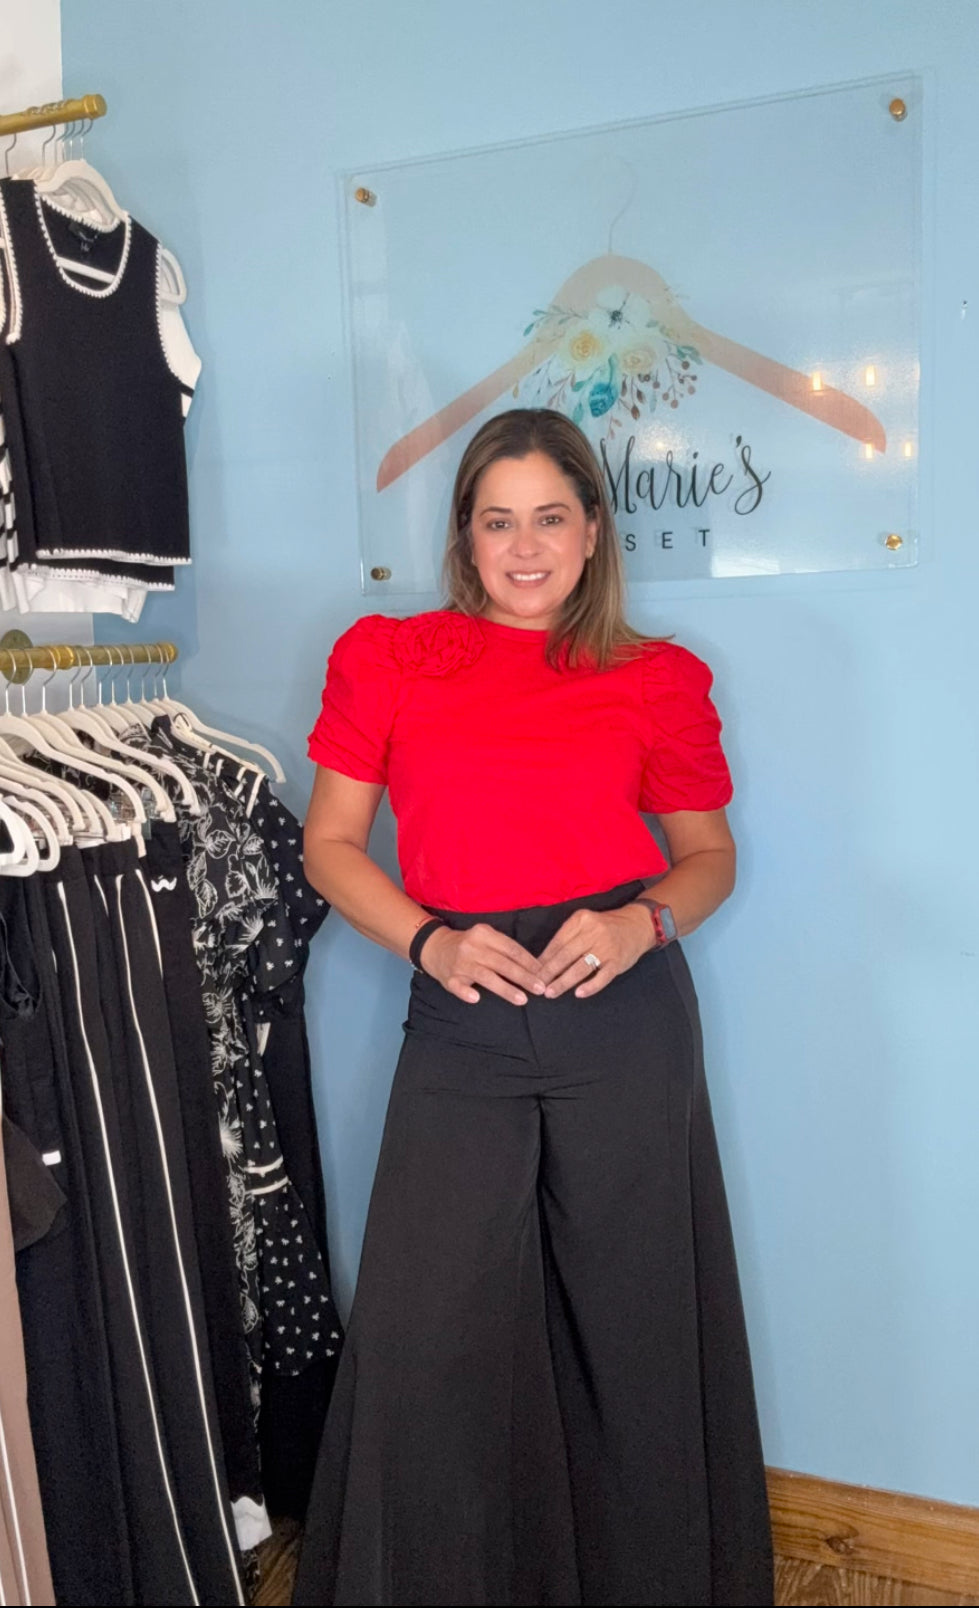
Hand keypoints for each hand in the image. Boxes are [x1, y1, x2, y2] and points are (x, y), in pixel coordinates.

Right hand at [420, 923, 545, 1005]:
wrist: (435, 947)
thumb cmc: (469, 945)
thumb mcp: (486, 938)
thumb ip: (505, 949)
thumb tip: (534, 967)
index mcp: (484, 933)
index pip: (511, 948)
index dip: (529, 962)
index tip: (543, 973)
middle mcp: (472, 946)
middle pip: (502, 963)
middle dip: (523, 977)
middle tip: (540, 988)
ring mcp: (460, 963)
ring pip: (485, 976)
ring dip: (505, 989)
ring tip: (522, 999)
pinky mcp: (449, 978)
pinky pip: (458, 987)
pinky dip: (466, 993)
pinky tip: (476, 999)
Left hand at [537, 904, 652, 999]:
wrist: (638, 925)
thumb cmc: (605, 927)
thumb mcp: (585, 924)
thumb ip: (568, 938)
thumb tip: (543, 961)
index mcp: (581, 920)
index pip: (557, 942)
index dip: (543, 959)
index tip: (531, 972)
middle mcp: (593, 932)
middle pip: (565, 955)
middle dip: (548, 972)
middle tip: (536, 985)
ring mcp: (606, 947)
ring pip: (580, 967)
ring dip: (563, 982)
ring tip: (551, 992)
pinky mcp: (618, 961)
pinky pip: (602, 977)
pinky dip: (590, 986)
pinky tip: (578, 993)